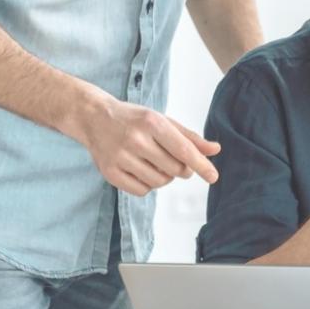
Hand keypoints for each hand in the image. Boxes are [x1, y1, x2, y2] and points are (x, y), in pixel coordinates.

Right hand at [77, 94, 220, 195]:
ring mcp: (120, 157)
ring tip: (155, 163)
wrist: (94, 117)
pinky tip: (142, 170)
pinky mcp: (109, 173)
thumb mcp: (162, 120)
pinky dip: (148, 185)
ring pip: (159, 182)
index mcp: (152, 123)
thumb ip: (189, 137)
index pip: (183, 150)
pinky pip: (142, 191)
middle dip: (181, 169)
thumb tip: (215, 150)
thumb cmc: (135, 119)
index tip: (213, 177)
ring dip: (165, 177)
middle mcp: (136, 140)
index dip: (201, 165)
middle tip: (175, 161)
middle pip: (174, 169)